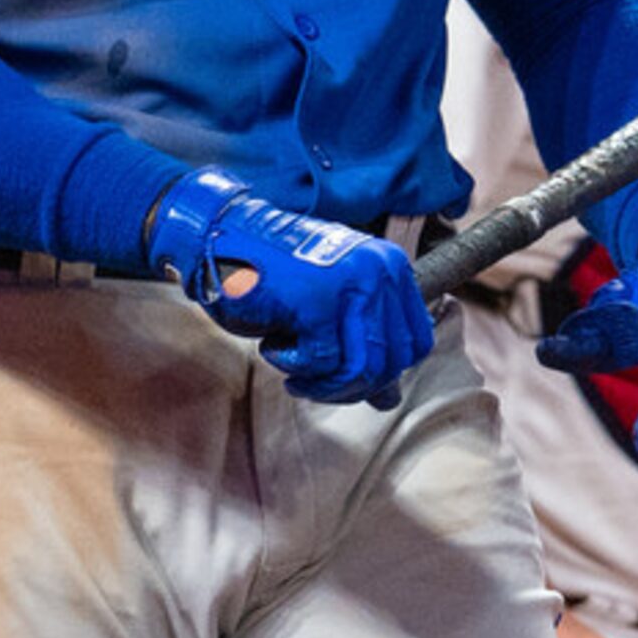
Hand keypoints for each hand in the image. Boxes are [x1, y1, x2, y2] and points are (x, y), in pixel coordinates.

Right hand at [145, 172, 435, 406]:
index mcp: (390, 267)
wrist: (222, 239)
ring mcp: (351, 283)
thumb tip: (388, 398)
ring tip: (297, 373)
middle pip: (389, 362)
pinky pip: (322, 361)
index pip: (415, 343)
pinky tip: (275, 345)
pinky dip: (293, 365)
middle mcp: (378, 270)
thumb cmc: (273, 274)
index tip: (347, 377)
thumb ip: (363, 345)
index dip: (383, 373)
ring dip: (323, 383)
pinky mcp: (318, 299)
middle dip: (350, 387)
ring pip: (361, 368)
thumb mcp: (331, 308)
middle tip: (314, 381)